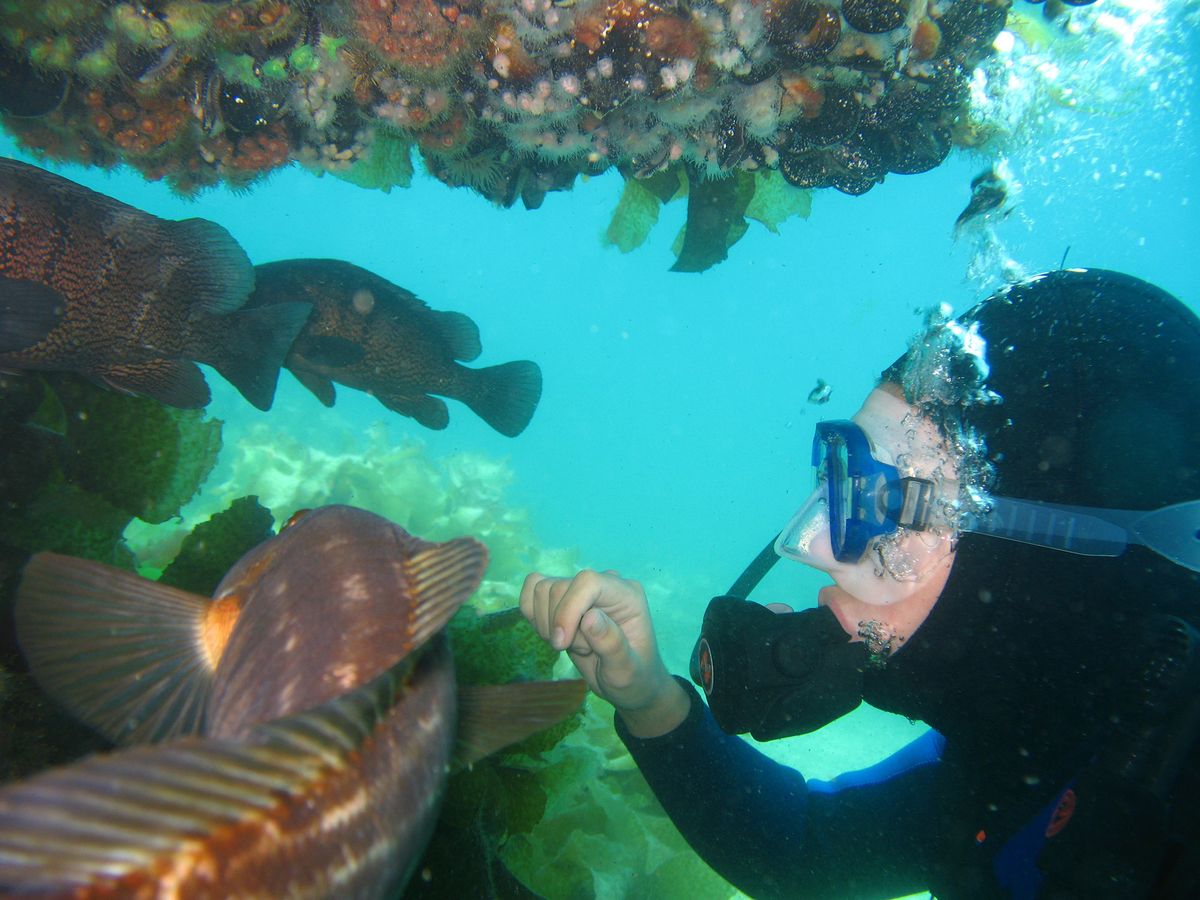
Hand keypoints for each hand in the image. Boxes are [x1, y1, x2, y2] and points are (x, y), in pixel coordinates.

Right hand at [519, 569, 688, 736]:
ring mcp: (583, 589)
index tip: (561, 644)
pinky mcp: (564, 597)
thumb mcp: (626, 671)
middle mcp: (604, 583)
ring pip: (542, 589)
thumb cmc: (633, 677)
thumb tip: (589, 617)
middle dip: (558, 625)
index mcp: (627, 595)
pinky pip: (533, 590)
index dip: (567, 609)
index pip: (588, 582)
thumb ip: (612, 644)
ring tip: (572, 645)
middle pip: (559, 587)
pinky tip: (553, 634)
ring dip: (547, 624)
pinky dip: (533, 614)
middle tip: (580, 650)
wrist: (627, 684)